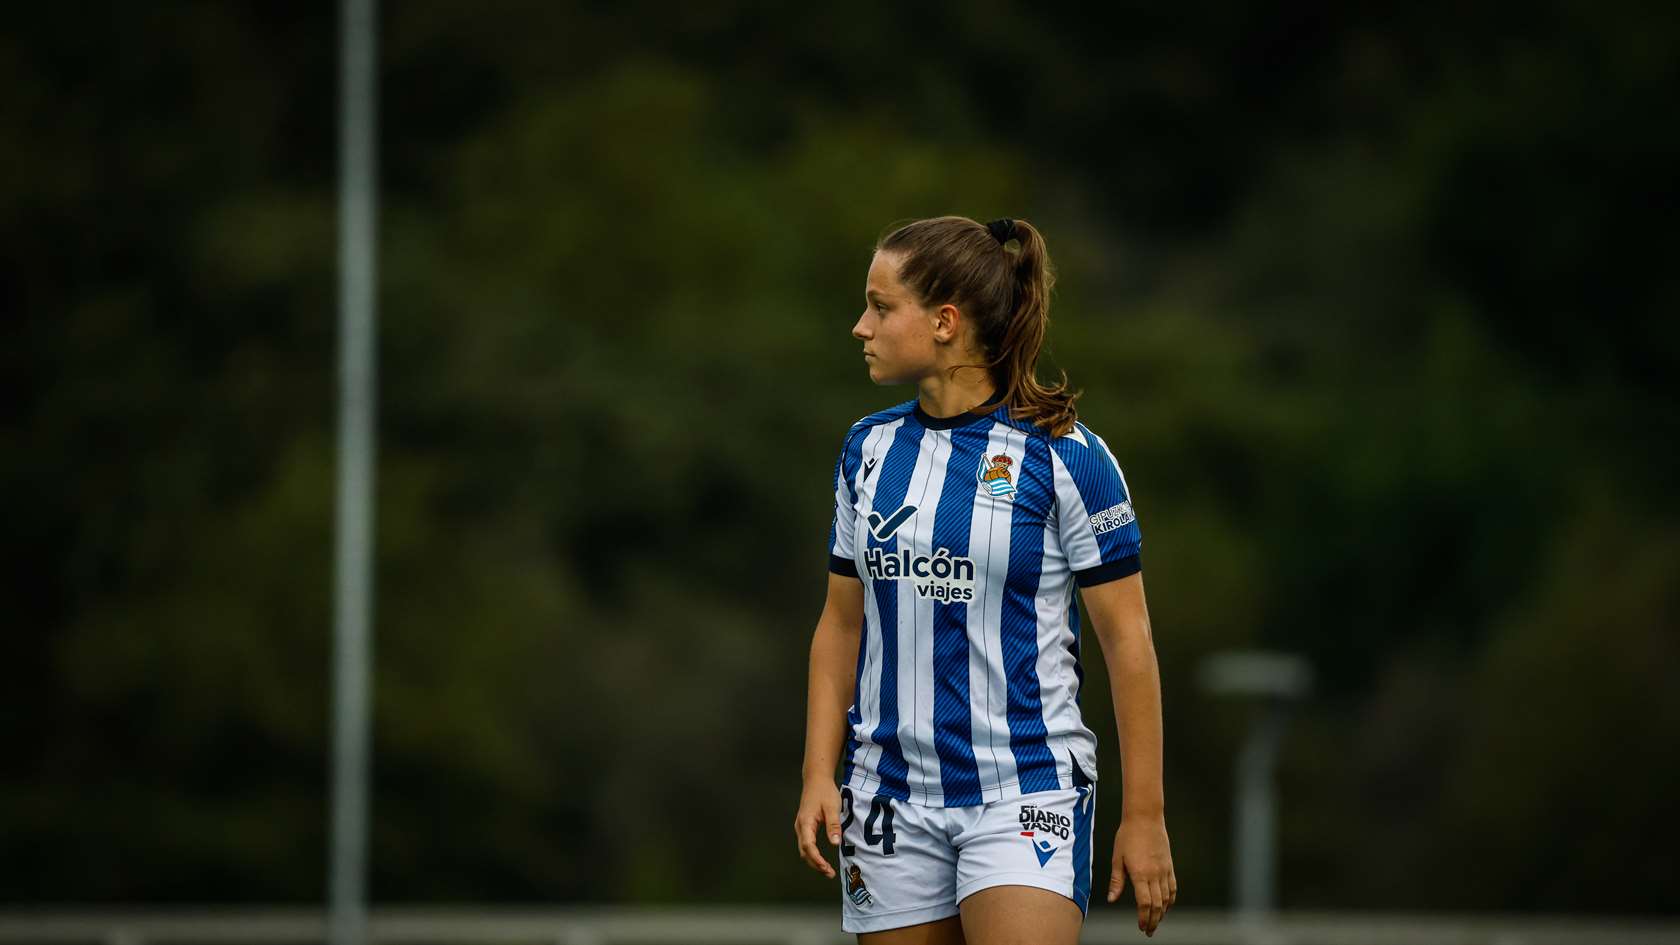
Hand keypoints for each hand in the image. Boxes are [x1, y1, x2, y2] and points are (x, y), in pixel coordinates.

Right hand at [793, 779, 842, 878]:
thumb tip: (835, 843)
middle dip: (816, 865)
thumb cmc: (824, 791)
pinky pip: (806, 844)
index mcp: (806, 822)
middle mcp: (800, 827)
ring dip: (814, 861)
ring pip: (804, 849)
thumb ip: (833, 825)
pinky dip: (813, 854)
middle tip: (829, 873)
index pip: (808, 846)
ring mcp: (801, 827)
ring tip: (827, 870)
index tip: (826, 868)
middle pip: (804, 851)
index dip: (817, 860)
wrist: (816, 779)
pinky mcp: (805, 827)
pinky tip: (822, 859)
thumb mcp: (832, 807)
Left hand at [1108, 813, 1176, 935]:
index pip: (1145, 903)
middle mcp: (1155, 874)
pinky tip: (1167, 906)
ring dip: (1163, 913)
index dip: (1144, 917)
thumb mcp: (1117, 858)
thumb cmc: (1128, 835)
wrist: (1145, 818)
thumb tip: (1112, 898)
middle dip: (1154, 920)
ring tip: (1156, 921)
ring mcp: (1164, 870)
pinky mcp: (1169, 865)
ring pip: (1167, 898)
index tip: (1141, 926)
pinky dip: (1171, 899)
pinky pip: (1173, 887)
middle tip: (1149, 930)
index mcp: (1140, 873)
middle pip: (1158, 905)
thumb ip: (1116, 880)